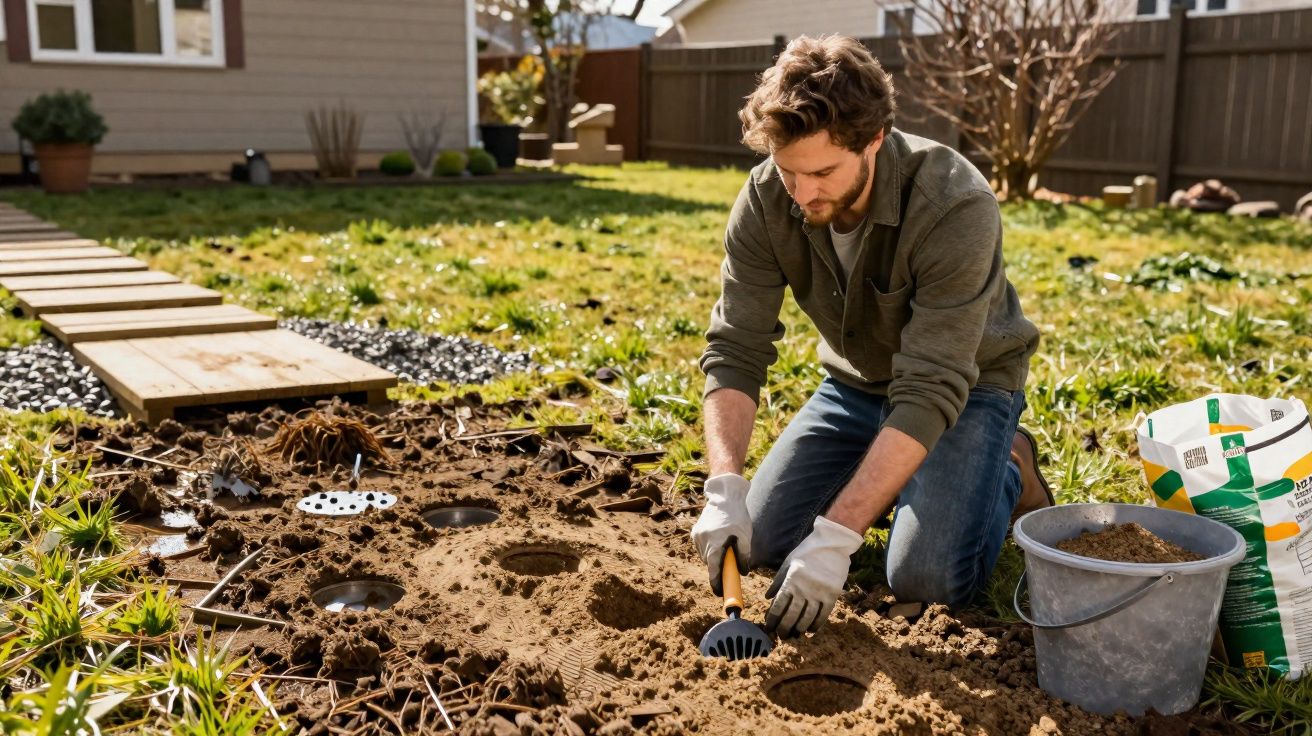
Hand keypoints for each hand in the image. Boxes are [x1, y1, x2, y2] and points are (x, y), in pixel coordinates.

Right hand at [690, 473, 752, 594]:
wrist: (724, 496)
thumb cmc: (737, 515)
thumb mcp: (745, 535)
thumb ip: (744, 555)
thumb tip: (742, 572)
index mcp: (716, 542)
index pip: (714, 569)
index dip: (716, 583)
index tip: (719, 593)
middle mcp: (703, 540)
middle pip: (710, 564)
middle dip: (718, 570)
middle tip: (729, 572)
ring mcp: (697, 536)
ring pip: (705, 556)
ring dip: (714, 559)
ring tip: (725, 549)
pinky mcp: (695, 532)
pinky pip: (702, 548)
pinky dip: (709, 550)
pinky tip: (718, 541)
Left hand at [765, 516, 863, 636]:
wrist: (832, 543)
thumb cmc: (808, 551)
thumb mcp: (789, 562)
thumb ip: (778, 580)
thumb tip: (767, 597)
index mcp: (791, 580)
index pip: (778, 605)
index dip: (773, 619)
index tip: (769, 627)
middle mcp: (804, 589)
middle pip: (792, 615)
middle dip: (784, 628)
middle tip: (781, 636)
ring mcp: (819, 593)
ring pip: (807, 617)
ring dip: (799, 629)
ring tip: (794, 635)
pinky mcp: (832, 594)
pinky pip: (823, 614)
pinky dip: (816, 625)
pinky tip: (811, 631)